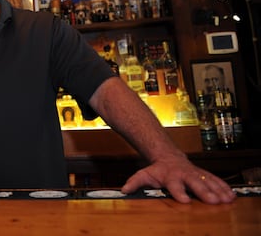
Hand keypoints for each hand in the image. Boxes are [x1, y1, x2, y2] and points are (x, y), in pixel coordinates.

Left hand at [121, 156, 235, 203]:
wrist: (167, 155)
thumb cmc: (157, 169)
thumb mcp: (144, 174)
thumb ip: (135, 182)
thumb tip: (124, 190)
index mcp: (170, 176)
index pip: (174, 185)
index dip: (179, 192)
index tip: (185, 200)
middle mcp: (184, 174)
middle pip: (194, 183)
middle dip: (204, 191)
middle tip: (212, 201)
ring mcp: (195, 173)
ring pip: (207, 181)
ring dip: (217, 190)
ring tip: (226, 199)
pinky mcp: (202, 174)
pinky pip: (214, 180)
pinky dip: (223, 187)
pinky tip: (231, 195)